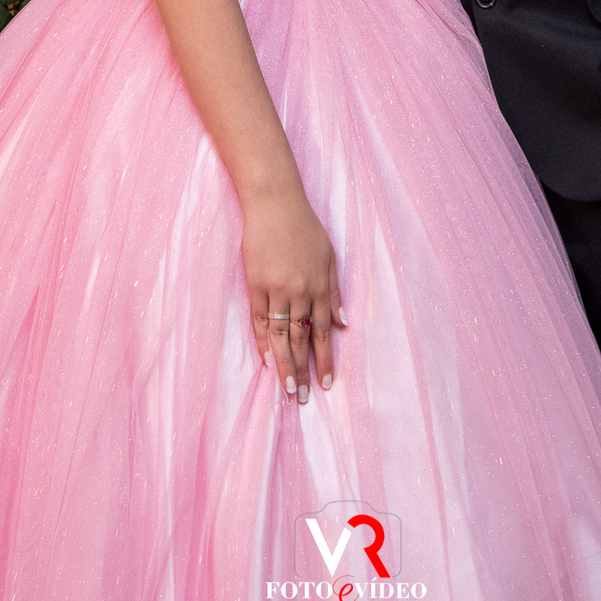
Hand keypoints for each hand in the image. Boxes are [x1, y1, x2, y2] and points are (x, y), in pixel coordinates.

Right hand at [242, 190, 345, 400]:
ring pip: (280, 335)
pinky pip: (259, 319)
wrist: (275, 202)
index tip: (327, 383)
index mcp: (320, 286)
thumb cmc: (304, 226)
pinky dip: (262, 342)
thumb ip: (334, 290)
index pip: (323, 331)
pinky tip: (265, 361)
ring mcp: (276, 289)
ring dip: (284, 364)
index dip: (325, 359)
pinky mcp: (255, 284)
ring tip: (287, 389)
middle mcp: (300, 292)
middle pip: (301, 339)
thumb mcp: (329, 255)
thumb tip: (344, 323)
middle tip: (304, 398)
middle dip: (304, 370)